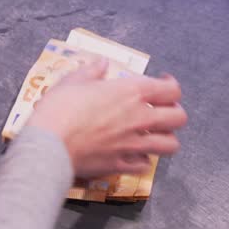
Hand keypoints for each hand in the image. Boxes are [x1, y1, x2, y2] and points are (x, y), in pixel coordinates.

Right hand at [28, 60, 187, 177]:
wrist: (49, 145)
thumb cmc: (59, 108)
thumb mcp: (72, 81)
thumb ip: (91, 71)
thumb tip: (101, 63)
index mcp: (132, 92)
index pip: (171, 89)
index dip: (171, 85)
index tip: (163, 83)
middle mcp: (140, 118)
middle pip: (179, 118)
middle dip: (175, 112)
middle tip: (163, 109)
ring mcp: (134, 145)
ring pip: (170, 145)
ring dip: (166, 138)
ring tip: (155, 134)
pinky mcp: (123, 165)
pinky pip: (146, 165)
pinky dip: (144, 159)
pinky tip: (134, 154)